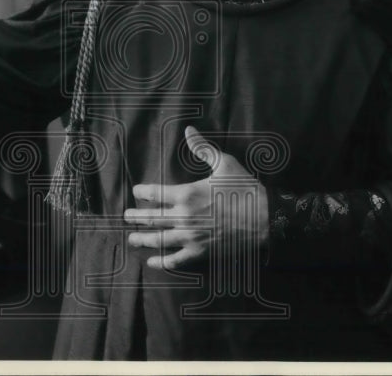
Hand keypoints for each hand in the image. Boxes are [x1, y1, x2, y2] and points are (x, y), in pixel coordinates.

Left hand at [124, 126, 267, 269]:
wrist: (264, 217)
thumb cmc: (244, 188)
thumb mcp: (224, 163)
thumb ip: (203, 148)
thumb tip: (189, 130)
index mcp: (187, 194)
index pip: (155, 193)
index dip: (143, 192)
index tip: (137, 191)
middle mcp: (183, 216)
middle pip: (152, 218)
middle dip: (136, 217)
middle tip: (126, 217)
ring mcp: (191, 236)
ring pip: (159, 240)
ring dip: (143, 239)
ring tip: (132, 239)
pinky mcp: (200, 251)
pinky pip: (176, 260)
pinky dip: (162, 262)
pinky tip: (153, 261)